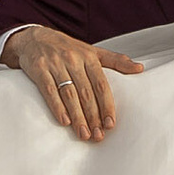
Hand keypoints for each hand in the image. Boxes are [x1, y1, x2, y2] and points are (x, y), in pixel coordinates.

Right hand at [3, 25, 144, 138]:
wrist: (34, 38)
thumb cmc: (68, 48)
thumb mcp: (92, 51)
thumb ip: (116, 60)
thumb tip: (140, 68)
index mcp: (89, 56)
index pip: (101, 84)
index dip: (107, 105)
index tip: (110, 124)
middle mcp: (73, 59)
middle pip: (86, 92)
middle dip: (93, 116)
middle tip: (98, 136)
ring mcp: (55, 64)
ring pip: (69, 94)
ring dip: (77, 117)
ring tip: (84, 134)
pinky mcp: (39, 69)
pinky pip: (49, 91)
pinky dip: (57, 107)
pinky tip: (64, 122)